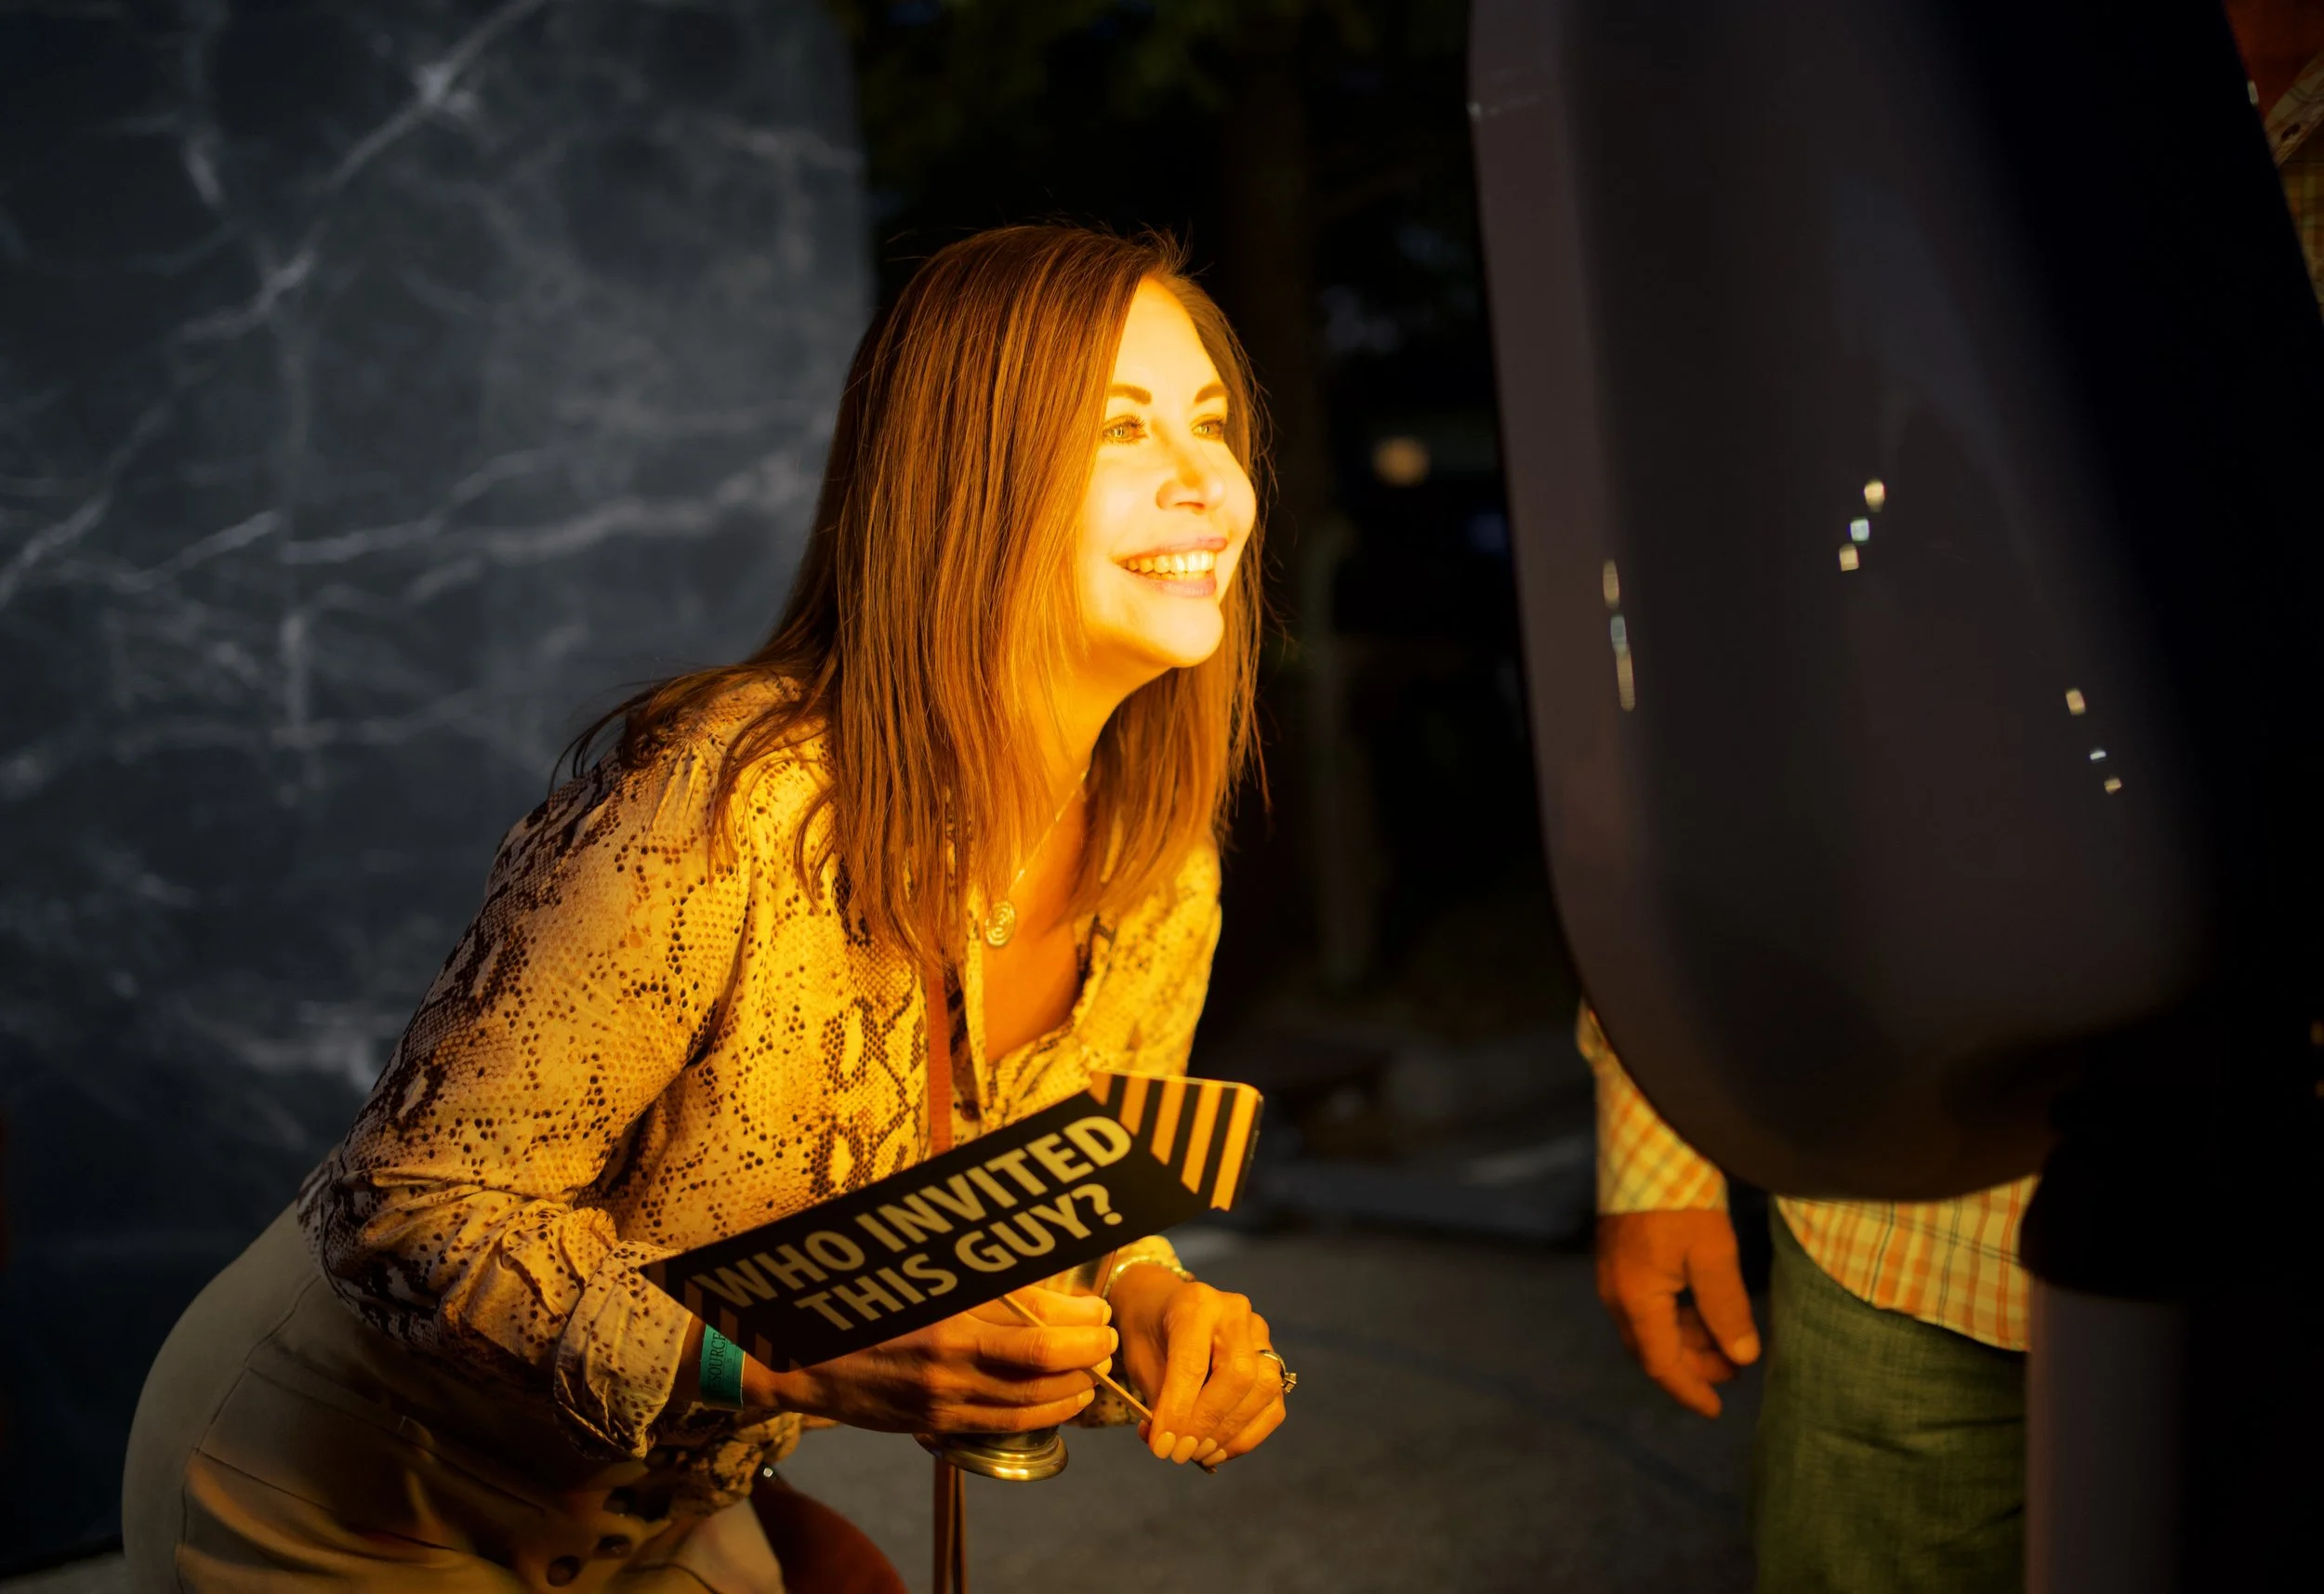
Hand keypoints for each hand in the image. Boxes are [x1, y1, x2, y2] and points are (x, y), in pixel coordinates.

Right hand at [713, 1288, 1116, 1433]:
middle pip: (1042, 1360)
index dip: (1078, 1317)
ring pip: (1029, 1400)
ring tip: (1093, 1373)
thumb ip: (975, 1275)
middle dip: (1088, 1352)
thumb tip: (1034, 1274)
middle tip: (1107, 1340)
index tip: (1099, 1309)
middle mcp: (948, 1355)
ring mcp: (941, 1395)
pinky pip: (1001, 1426)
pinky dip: (1041, 1417)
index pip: (1034, 1315)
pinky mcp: (933, 1423)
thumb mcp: (918, 1271)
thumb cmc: (860, 1298)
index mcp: (946, 1307)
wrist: (798, 1356)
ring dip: (1072, 1388)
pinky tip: (1060, 1403)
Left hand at [1109, 1263, 1285, 1466]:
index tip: (1163, 1447)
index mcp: (1195, 1304)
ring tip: (1199, 1453)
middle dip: (1209, 1423)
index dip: (1179, 1410)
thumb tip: (1170, 1444)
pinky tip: (1219, 1449)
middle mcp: (1234, 1313)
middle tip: (1181, 1452)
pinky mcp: (1272, 1358)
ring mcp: (1259, 1334)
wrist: (1163, 1305)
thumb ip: (1158, 1399)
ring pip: (1263, 1389)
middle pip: (1239, 1375)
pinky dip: (1248, 1435)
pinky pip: (1273, 1404)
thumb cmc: (1148, 1332)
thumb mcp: (1140, 1359)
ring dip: (1230, 1433)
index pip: (1194, 1363)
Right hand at [1595, 1210, 1759, 1417]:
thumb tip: (1743, 1357)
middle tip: (1734, 1371)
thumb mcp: (1713, 1255)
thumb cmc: (1681, 1199)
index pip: (1661, 1364)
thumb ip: (1727, 1310)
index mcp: (1635, 1299)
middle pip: (1651, 1349)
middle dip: (1692, 1367)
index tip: (1716, 1411)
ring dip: (1686, 1340)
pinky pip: (1646, 1304)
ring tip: (1726, 1340)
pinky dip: (1676, 1317)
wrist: (1649, 1145)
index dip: (1690, 1390)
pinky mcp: (1621, 1257)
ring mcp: (1614, 1274)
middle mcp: (1616, 1293)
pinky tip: (1704, 1308)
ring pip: (1649, 1326)